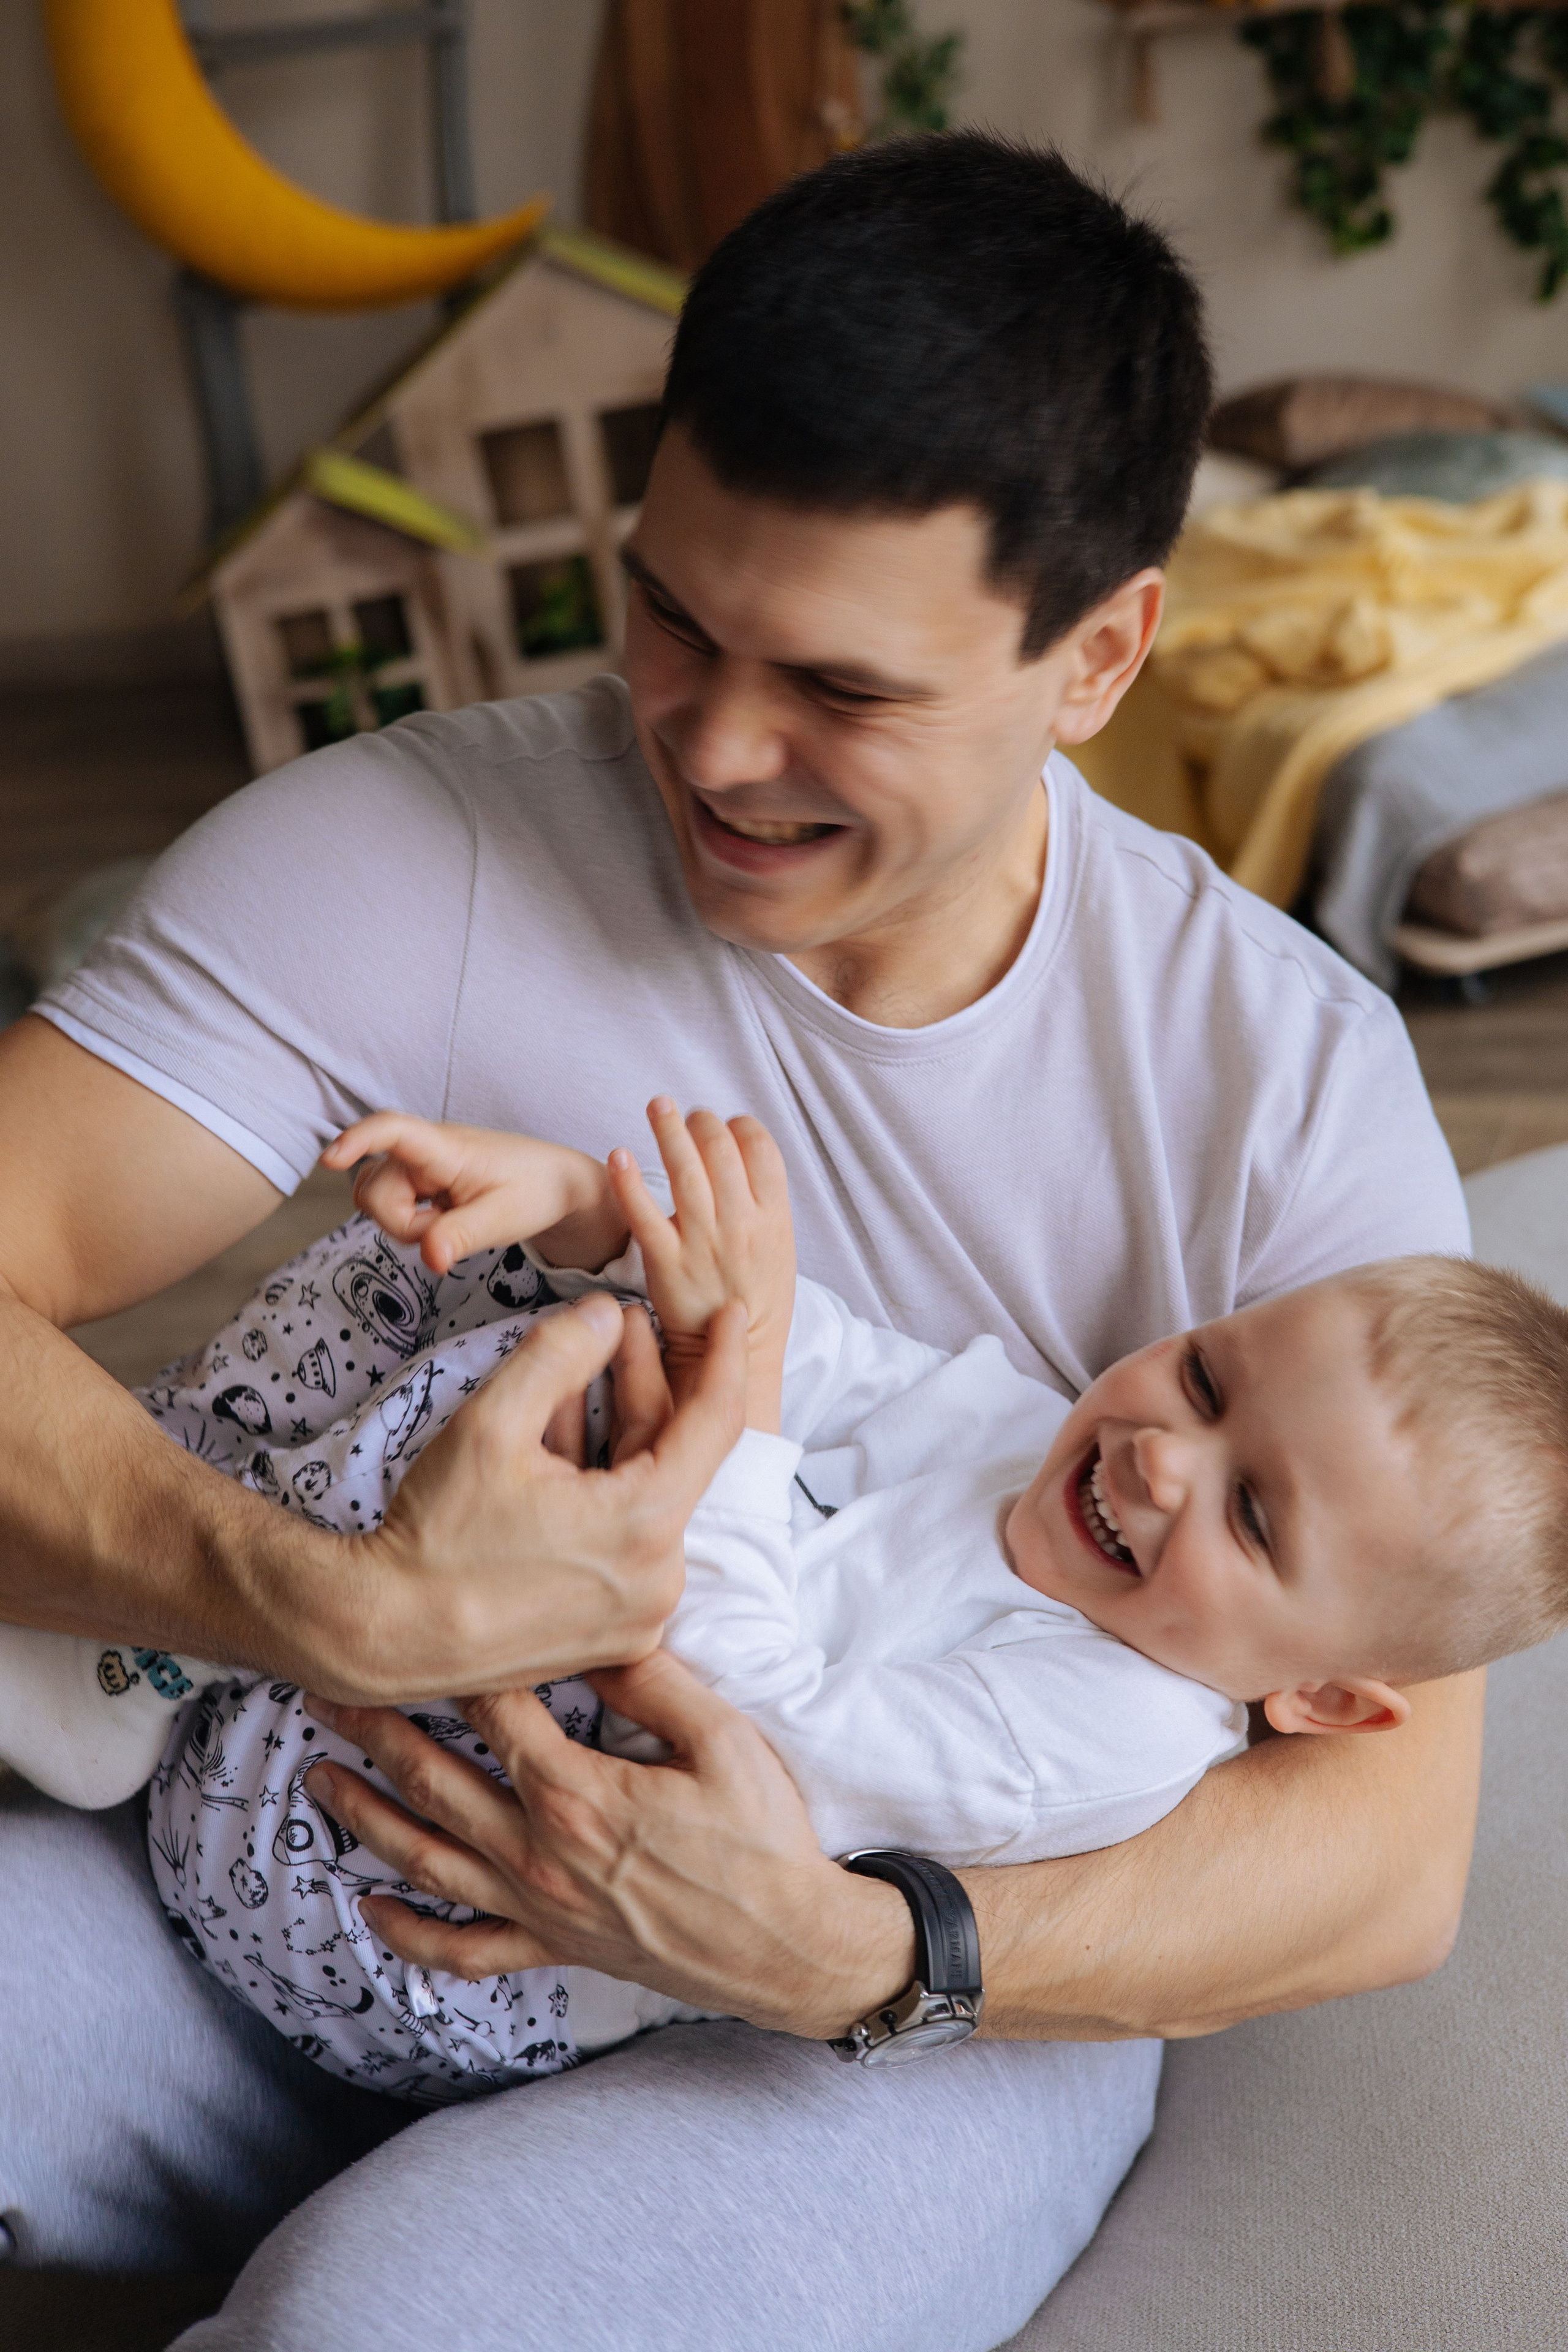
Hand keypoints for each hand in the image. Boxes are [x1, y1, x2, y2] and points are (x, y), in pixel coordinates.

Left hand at [300, 1649, 914, 2037]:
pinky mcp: (555, 1948)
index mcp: (578, 1793)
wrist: (789, 1947)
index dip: (452, 1665)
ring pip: (429, 1860)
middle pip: (436, 1781)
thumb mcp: (724, 1740)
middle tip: (325, 1693)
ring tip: (319, 1780)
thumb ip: (655, 1684)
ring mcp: (541, 1908)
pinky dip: (411, 1936)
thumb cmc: (764, 1839)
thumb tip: (601, 1633)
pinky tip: (372, 1912)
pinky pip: (466, 1950)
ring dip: (368, 1818)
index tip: (413, 1625)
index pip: (494, 1713)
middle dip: (375, 1732)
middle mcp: (541, 1852)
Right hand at [315, 1292, 747, 1700]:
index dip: (724, 1359)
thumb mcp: (491, 1424)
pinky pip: (626, 1543)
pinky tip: (566, 1438)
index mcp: (644, 1528)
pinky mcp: (612, 1636)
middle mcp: (658, 1581)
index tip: (729, 1312)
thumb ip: (558, 1354)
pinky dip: (605, 1490)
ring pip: (647, 1500)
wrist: (385, 1632)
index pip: (714, 1425)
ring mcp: (638, 1616)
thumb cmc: (434, 1533)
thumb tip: (608, 1312)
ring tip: (582, 1373)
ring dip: (619, 1436)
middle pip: (673, 1461)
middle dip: (648, 1386)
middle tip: (626, 1324)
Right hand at [323, 1111, 624, 1275]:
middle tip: (449, 1232)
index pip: (393, 1129)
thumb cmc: (535, 1192)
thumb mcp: (505, 1219)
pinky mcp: (419, 1180)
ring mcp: (418, 1165)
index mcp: (446, 1148)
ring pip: (377, 1199)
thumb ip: (463, 1236)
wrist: (556, 1183)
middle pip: (375, 1189)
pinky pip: (391, 1204)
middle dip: (402, 1223)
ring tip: (451, 1225)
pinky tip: (442, 1221)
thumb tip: (429, 1257)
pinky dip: (411, 1222)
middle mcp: (424, 1149)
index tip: (328, 1159)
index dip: (357, 1140)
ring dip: (406, 1224)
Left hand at [610, 1098, 794, 1429]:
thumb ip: (763, 1205)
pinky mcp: (666, 1262)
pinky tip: (619, 1155)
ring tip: (658, 1106)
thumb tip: (743, 1160)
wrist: (737, 1356)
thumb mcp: (780, 1249)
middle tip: (689, 1115)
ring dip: (669, 1129)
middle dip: (703, 1122)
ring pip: (685, 1171)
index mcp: (774, 1218)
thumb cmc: (757, 1303)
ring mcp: (703, 1241)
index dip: (741, 1127)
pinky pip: (644, 1214)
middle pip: (721, 1150)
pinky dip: (630, 1182)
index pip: (761, 1149)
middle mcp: (741, 1224)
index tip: (726, 1125)